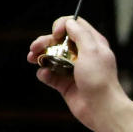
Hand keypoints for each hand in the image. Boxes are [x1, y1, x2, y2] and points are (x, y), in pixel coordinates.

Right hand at [27, 16, 132, 131]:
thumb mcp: (92, 50)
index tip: (56, 34)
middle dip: (45, 41)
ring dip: (40, 55)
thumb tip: (68, 23)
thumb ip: (80, 34)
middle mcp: (82, 54)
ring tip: (31, 58)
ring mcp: (73, 69)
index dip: (62, 25)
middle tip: (35, 47)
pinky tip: (43, 74)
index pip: (75, 25)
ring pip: (52, 57)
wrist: (101, 108)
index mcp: (93, 43)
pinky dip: (44, 73)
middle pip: (59, 40)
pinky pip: (50, 75)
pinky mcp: (65, 84)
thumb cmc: (100, 79)